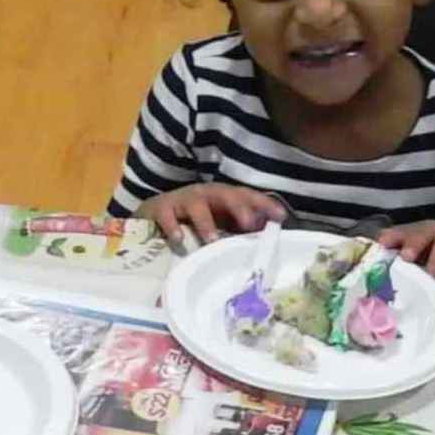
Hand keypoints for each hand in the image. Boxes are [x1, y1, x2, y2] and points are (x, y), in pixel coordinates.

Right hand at [136, 184, 287, 244]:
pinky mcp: (161, 209)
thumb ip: (240, 229)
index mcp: (223, 197)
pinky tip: (179, 240)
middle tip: (249, 223)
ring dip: (206, 223)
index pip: (247, 196)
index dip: (264, 204)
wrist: (153, 213)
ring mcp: (183, 200)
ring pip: (197, 206)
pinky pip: (167, 216)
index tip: (280, 216)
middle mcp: (206, 195)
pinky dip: (172, 227)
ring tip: (213, 239)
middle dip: (239, 207)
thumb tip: (268, 237)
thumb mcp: (219, 223)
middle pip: (225, 195)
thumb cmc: (193, 221)